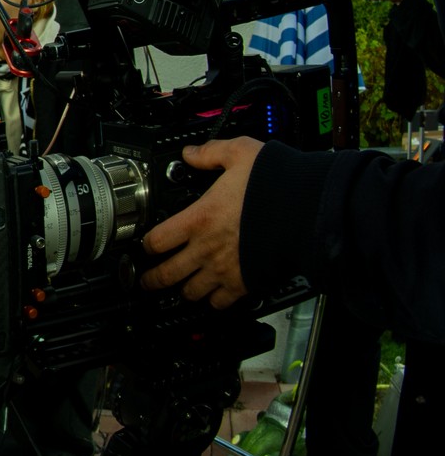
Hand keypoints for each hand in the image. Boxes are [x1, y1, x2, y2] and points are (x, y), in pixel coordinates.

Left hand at [139, 136, 261, 305]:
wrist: (310, 211)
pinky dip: (213, 301)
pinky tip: (212, 296)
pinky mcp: (245, 283)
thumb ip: (211, 153)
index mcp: (199, 218)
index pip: (156, 240)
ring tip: (178, 288)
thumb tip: (191, 153)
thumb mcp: (239, 154)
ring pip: (191, 292)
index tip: (144, 246)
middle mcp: (207, 248)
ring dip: (183, 290)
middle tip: (146, 280)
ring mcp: (224, 269)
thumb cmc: (276, 185)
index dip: (145, 245)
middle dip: (152, 278)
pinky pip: (221, 302)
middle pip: (166, 273)